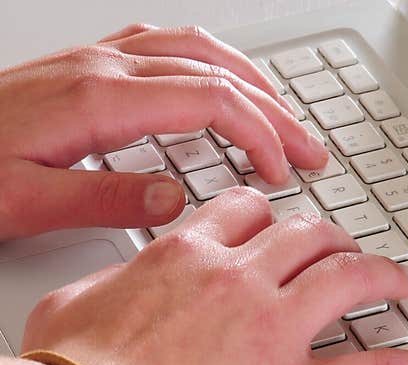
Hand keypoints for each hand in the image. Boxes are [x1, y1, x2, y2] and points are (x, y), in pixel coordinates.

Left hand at [0, 23, 327, 239]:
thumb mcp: (25, 203)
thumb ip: (105, 200)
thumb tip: (175, 198)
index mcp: (97, 100)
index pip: (208, 101)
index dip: (259, 133)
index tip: (283, 170)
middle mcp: (101, 68)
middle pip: (216, 70)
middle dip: (274, 109)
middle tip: (309, 147)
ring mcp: (94, 61)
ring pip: (196, 49)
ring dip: (250, 81)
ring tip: (283, 116)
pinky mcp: (87, 68)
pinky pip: (166, 46)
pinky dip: (211, 65)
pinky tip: (220, 84)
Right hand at [20, 189, 407, 364]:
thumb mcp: (72, 307)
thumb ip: (110, 285)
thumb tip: (114, 286)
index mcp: (189, 257)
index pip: (251, 212)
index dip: (278, 218)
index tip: (288, 228)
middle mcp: (242, 280)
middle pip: (311, 234)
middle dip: (336, 239)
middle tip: (349, 254)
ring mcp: (277, 330)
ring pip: (351, 276)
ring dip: (383, 274)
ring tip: (401, 283)